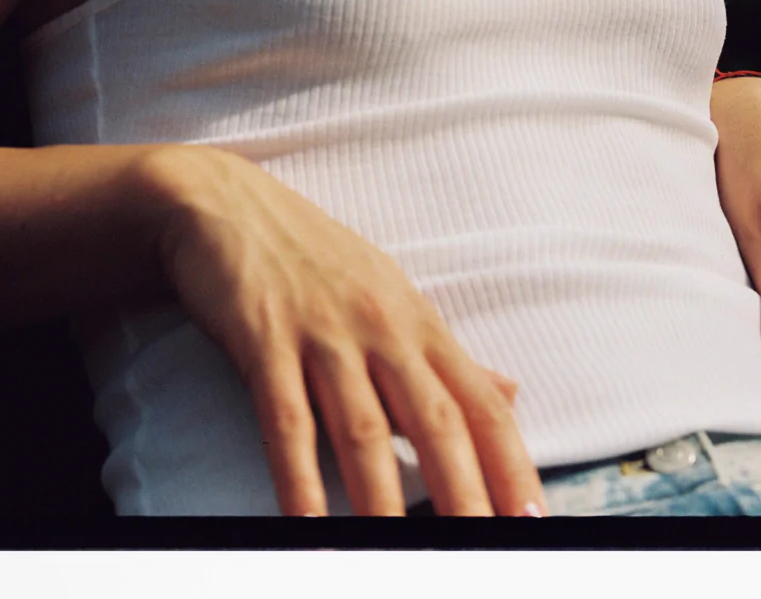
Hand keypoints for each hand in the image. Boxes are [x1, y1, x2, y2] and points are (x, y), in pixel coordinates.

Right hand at [143, 144, 543, 516]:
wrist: (223, 201)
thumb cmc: (311, 256)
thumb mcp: (388, 296)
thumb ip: (445, 356)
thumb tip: (511, 394)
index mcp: (416, 321)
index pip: (479, 402)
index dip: (511, 463)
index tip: (536, 519)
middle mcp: (380, 326)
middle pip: (436, 422)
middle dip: (466, 496)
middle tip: (486, 552)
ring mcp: (323, 331)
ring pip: (364, 430)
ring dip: (386, 504)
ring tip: (401, 560)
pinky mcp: (264, 337)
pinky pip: (286, 420)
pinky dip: (300, 481)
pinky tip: (310, 529)